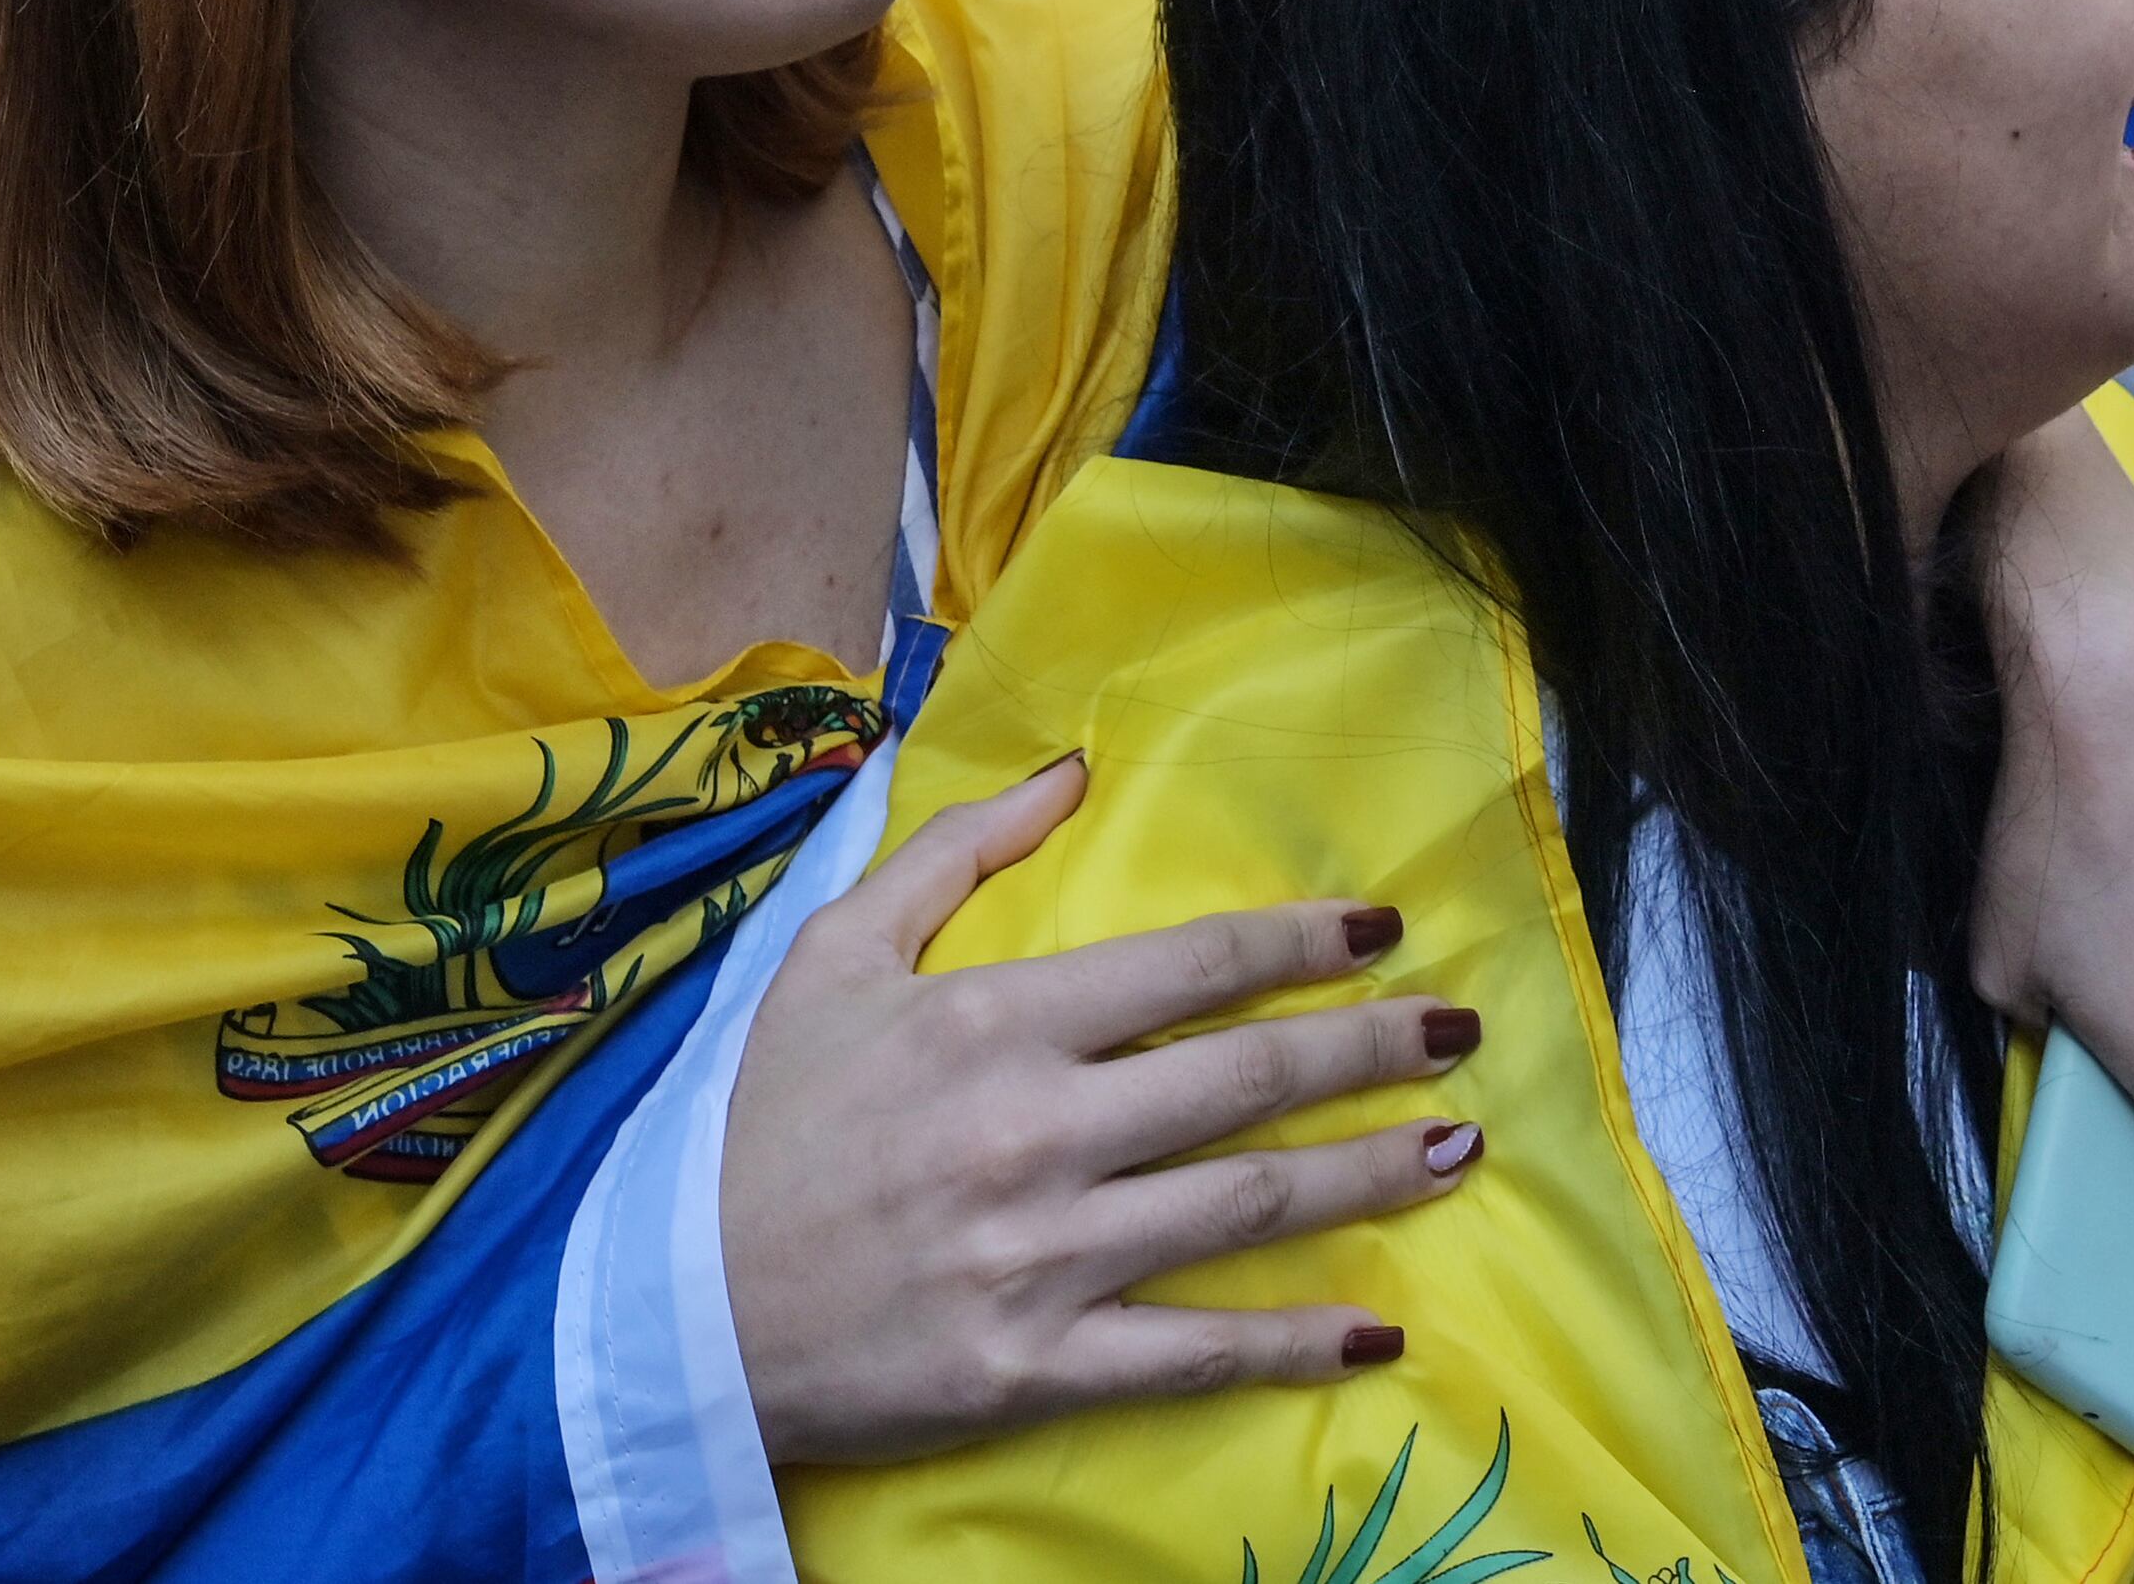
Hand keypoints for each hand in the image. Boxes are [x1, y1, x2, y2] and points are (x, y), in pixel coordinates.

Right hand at [724, 757, 1488, 1463]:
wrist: (674, 1312)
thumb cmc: (759, 1124)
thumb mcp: (833, 956)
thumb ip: (957, 853)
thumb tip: (1073, 768)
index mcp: (992, 1023)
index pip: (1186, 970)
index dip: (1297, 947)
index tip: (1381, 935)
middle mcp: (1035, 1131)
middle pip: (1244, 1080)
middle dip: (1369, 1051)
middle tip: (1459, 1034)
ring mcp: (1043, 1255)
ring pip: (1243, 1205)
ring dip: (1366, 1175)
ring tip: (1456, 1148)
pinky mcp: (1037, 1365)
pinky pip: (1193, 1353)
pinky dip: (1293, 1343)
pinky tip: (1375, 1327)